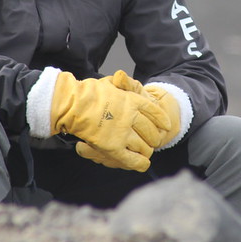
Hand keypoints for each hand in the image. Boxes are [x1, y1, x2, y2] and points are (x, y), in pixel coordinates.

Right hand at [49, 71, 170, 171]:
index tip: (167, 125)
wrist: (73, 103)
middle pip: (151, 131)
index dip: (162, 120)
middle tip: (154, 140)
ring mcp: (122, 132)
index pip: (155, 112)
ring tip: (146, 151)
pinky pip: (132, 159)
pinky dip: (140, 163)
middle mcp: (131, 116)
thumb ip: (122, 83)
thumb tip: (124, 78)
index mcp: (133, 100)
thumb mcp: (109, 82)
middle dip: (154, 137)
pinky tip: (144, 163)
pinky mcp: (113, 147)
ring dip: (146, 150)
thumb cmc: (89, 92)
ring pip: (144, 146)